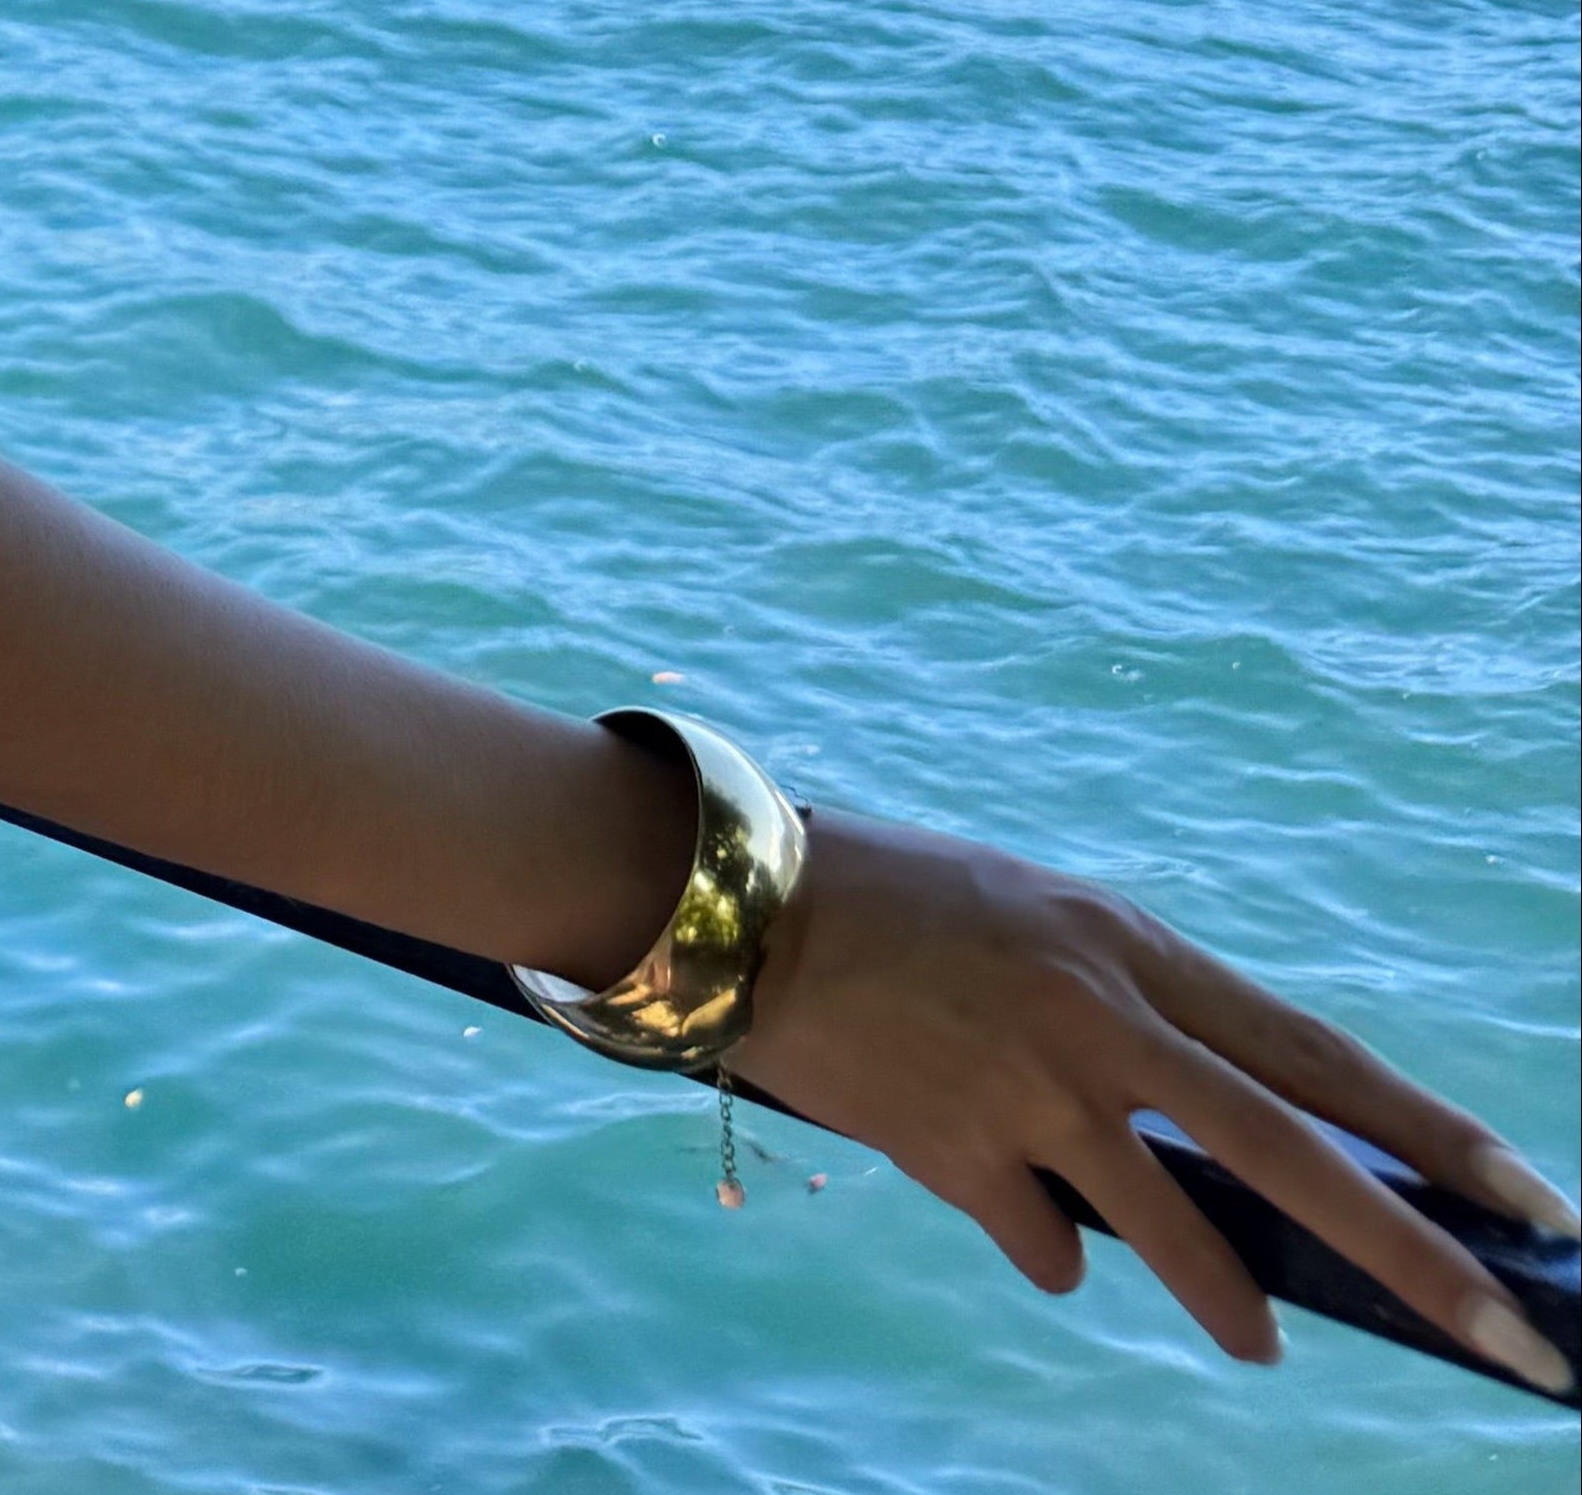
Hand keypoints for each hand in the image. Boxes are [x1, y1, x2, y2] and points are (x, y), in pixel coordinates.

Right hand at [743, 805, 1576, 1392]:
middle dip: (1420, 1258)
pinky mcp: (955, 1149)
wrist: (741, 905)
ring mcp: (1029, 1089)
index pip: (1319, 1056)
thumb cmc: (900, 900)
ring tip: (1258, 1343)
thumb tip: (1225, 1141)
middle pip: (1293, 1156)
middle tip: (1517, 1340)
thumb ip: (1137, 1018)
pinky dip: (1045, 1249)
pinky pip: (1041, 1245)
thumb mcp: (1044, 929)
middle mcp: (1101, 1018)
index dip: (1434, 1135)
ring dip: (1230, 1299)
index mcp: (1132, 949)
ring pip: (1176, 1233)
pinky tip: (1013, 1217)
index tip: (1535, 1205)